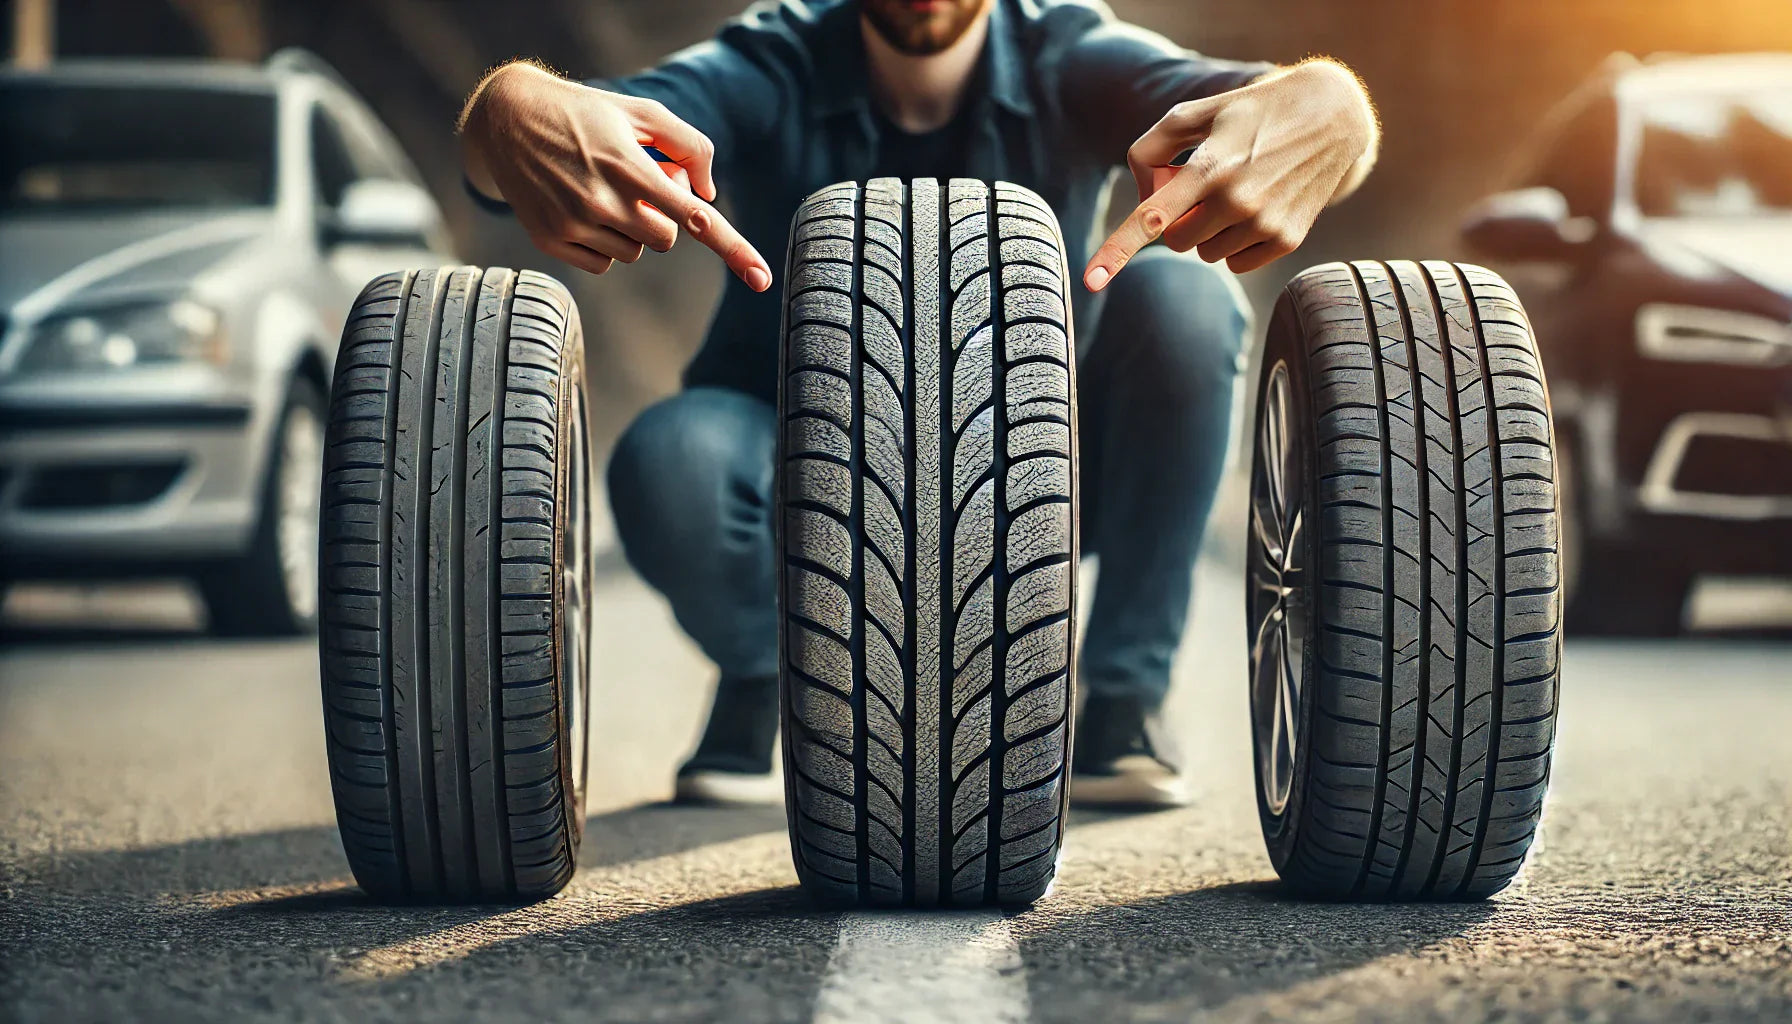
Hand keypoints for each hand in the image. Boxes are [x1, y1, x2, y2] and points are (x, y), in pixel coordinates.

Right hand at [461, 62, 772, 290]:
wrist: (508, 119)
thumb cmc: (587, 114)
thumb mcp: (641, 112)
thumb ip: (689, 145)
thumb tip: (707, 194)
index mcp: (631, 168)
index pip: (694, 217)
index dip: (734, 247)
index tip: (762, 278)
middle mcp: (603, 200)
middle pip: (665, 239)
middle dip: (660, 216)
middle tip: (633, 182)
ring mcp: (574, 223)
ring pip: (634, 253)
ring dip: (629, 228)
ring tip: (600, 189)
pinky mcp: (551, 240)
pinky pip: (603, 264)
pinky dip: (603, 243)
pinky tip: (580, 209)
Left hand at [1085, 59, 1376, 287]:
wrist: (1332, 118)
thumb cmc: (1252, 112)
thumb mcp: (1197, 111)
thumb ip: (1151, 148)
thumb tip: (1144, 198)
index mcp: (1208, 166)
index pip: (1151, 217)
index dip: (1117, 251)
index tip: (1091, 282)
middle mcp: (1237, 199)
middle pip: (1175, 241)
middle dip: (1179, 221)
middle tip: (1202, 188)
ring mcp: (1264, 223)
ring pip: (1206, 253)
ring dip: (1209, 230)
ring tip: (1237, 192)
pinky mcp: (1287, 240)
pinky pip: (1236, 264)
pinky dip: (1236, 243)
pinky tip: (1256, 209)